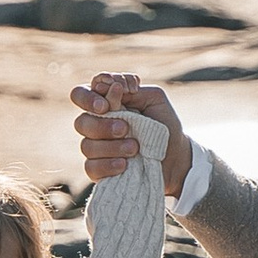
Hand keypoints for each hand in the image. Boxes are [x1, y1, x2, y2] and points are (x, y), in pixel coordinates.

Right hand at [69, 74, 191, 198]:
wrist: (176, 156)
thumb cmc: (163, 124)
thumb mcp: (154, 99)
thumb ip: (132, 89)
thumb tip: (113, 86)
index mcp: (104, 103)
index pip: (81, 94)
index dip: (88, 98)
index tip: (107, 104)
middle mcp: (95, 125)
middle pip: (81, 122)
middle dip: (102, 125)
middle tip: (125, 129)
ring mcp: (96, 149)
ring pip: (87, 146)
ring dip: (112, 146)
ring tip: (135, 148)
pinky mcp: (99, 170)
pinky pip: (91, 168)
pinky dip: (108, 165)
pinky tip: (125, 164)